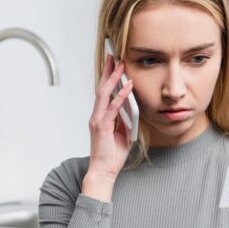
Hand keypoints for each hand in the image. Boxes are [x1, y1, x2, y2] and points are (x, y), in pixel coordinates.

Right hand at [87, 55, 134, 179]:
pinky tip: (127, 86)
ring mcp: (98, 120)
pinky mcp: (102, 127)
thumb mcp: (123, 135)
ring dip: (113, 78)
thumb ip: (125, 121)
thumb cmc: (112, 156)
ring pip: (104, 94)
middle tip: (112, 55)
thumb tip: (132, 110)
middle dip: (107, 71)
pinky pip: (112, 108)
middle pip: (101, 88)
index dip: (108, 77)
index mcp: (101, 117)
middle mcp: (96, 116)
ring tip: (120, 65)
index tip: (113, 64)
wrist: (103, 171)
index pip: (104, 93)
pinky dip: (120, 96)